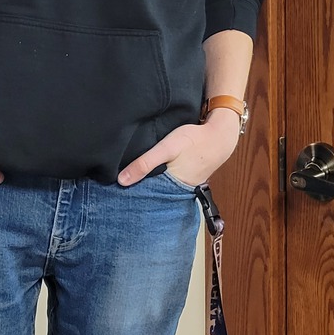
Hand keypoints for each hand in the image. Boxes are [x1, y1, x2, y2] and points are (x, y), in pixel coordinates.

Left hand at [118, 110, 241, 186]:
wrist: (220, 136)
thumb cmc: (193, 140)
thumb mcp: (167, 148)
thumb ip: (145, 163)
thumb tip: (121, 181)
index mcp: (170, 188)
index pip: (145, 198)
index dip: (130, 196)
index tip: (113, 196)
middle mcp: (176, 192)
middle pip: (151, 196)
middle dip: (137, 194)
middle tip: (115, 192)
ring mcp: (182, 187)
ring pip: (159, 190)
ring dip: (147, 187)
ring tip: (128, 184)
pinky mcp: (185, 180)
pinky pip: (167, 185)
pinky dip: (158, 182)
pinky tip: (148, 176)